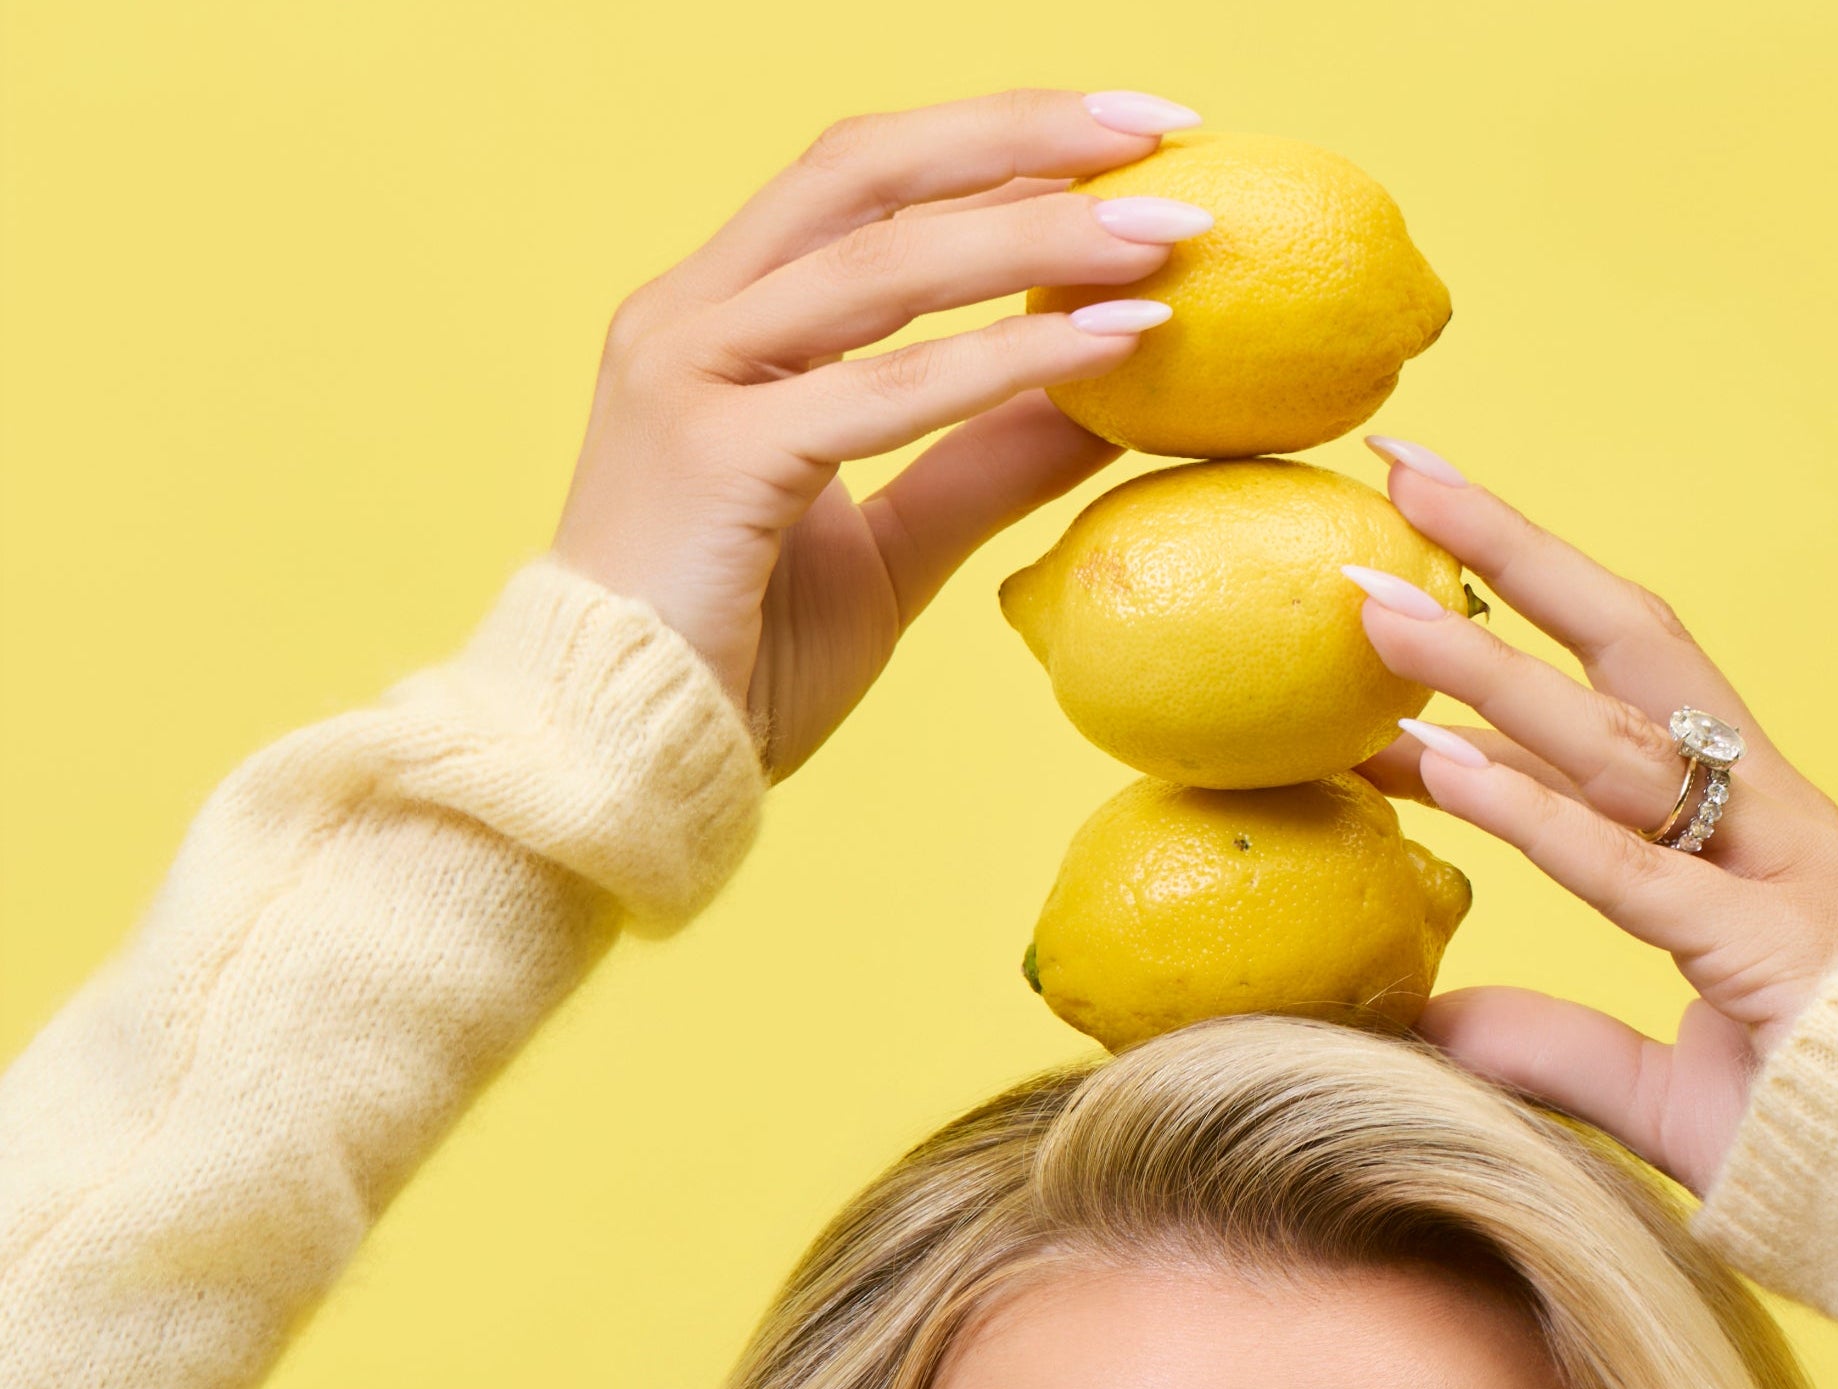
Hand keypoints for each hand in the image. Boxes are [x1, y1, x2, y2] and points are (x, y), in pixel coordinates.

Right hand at [550, 88, 1205, 778]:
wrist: (625, 767)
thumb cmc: (738, 671)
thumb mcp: (891, 553)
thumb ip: (978, 466)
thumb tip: (1104, 405)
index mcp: (716, 319)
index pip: (862, 182)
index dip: (993, 142)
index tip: (1125, 137)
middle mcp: (690, 319)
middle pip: (869, 169)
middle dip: (1023, 135)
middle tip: (1162, 130)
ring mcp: (691, 377)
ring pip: (888, 264)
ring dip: (1043, 238)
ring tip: (1170, 235)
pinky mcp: (717, 458)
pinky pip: (889, 393)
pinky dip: (1012, 361)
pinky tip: (1115, 346)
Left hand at [1350, 463, 1837, 1193]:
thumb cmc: (1832, 1146)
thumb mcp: (1659, 1093)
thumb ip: (1555, 1046)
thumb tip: (1435, 1018)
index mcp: (1758, 840)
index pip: (1627, 695)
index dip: (1527, 613)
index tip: (1414, 558)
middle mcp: (1773, 826)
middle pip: (1635, 650)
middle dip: (1517, 553)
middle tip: (1407, 470)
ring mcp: (1780, 879)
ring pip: (1620, 737)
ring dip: (1487, 665)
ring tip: (1374, 608)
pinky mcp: (1769, 954)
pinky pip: (1632, 869)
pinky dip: (1533, 809)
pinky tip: (1440, 760)